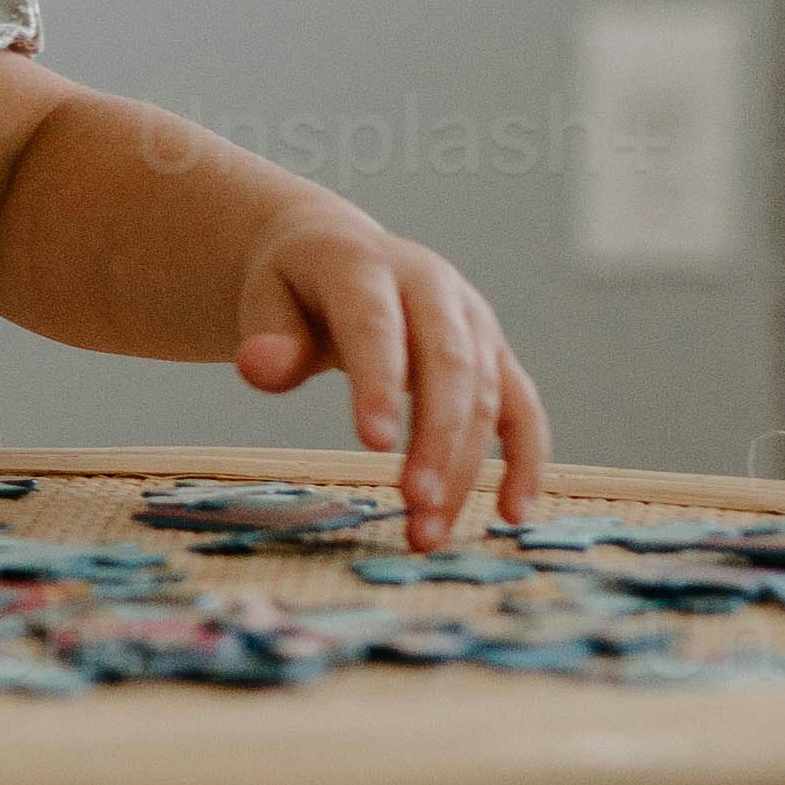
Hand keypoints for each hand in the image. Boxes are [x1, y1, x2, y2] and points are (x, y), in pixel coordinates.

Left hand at [231, 215, 548, 544]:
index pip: (377, 324)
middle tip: (415, 504)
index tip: (372, 445)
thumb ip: (267, 335)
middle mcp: (433, 285)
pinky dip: (524, 460)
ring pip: (484, 395)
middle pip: (448, 363)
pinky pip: (521, 408)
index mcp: (367, 264)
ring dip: (465, 467)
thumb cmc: (296, 289)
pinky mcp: (495, 355)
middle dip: (437, 438)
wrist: (340, 253)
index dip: (379, 382)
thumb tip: (260, 366)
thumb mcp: (265, 299)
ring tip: (428, 531)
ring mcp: (472, 320)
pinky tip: (510, 512)